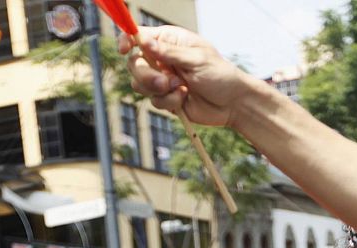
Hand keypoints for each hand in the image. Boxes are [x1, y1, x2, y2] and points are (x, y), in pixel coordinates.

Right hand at [121, 26, 242, 127]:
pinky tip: (185, 98)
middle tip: (163, 82)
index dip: (127, 41)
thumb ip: (168, 53)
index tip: (125, 50)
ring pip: (140, 84)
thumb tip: (144, 41)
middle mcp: (162, 58)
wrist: (231, 103)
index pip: (139, 36)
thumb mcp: (195, 59)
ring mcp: (162, 79)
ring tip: (181, 88)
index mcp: (169, 41)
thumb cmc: (219, 74)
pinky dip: (169, 101)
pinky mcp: (166, 97)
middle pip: (135, 64)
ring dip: (159, 90)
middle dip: (146, 75)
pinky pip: (154, 101)